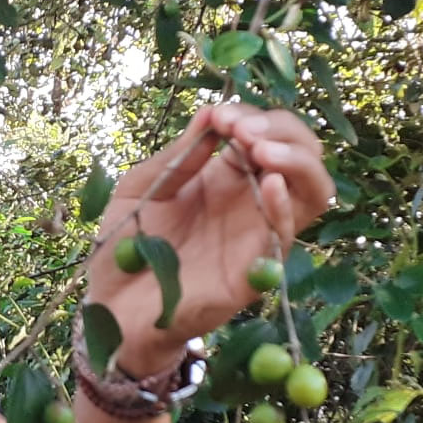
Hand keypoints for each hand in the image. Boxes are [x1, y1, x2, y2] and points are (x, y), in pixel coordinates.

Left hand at [86, 104, 334, 376]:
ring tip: (262, 149)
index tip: (220, 116)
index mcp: (223, 175)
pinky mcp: (254, 272)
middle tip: (244, 129)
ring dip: (296, 162)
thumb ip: (177, 155)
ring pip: (312, 192)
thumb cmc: (124, 246)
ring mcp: (256, 235)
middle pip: (300, 155)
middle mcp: (249, 201)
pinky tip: (267, 182)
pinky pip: (285, 237)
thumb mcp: (141, 187)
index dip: (250, 116)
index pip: (263, 133)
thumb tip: (209, 114)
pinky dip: (285, 206)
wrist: (111, 308)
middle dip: (282, 130)